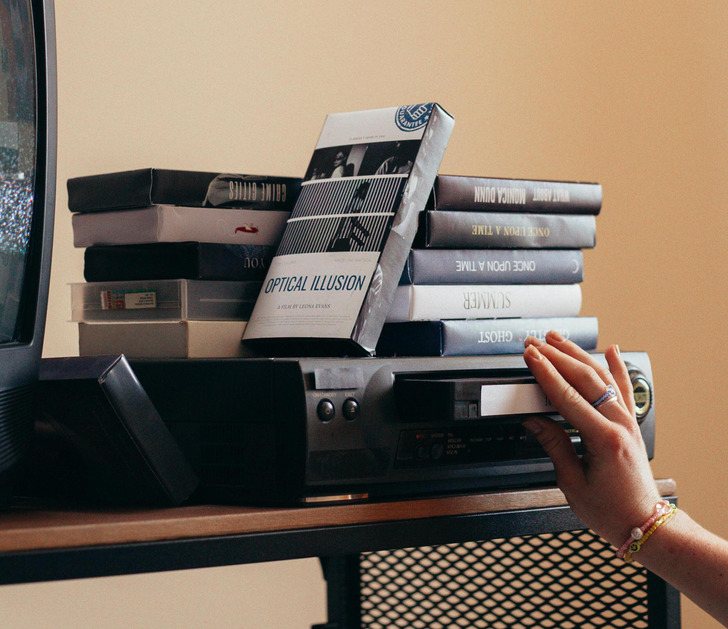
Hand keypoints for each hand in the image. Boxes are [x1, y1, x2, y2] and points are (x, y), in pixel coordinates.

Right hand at [522, 331, 660, 547]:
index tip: (530, 356)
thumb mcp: (572, 482)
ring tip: (557, 339)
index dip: (546, 374)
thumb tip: (534, 421)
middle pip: (584, 379)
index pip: (567, 396)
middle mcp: (618, 424)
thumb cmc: (611, 510)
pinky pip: (624, 388)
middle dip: (556, 357)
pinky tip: (612, 350)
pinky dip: (618, 367)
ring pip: (602, 377)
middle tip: (534, 343)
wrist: (643, 522)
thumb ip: (554, 445)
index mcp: (602, 439)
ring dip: (578, 355)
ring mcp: (627, 421)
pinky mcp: (630, 424)